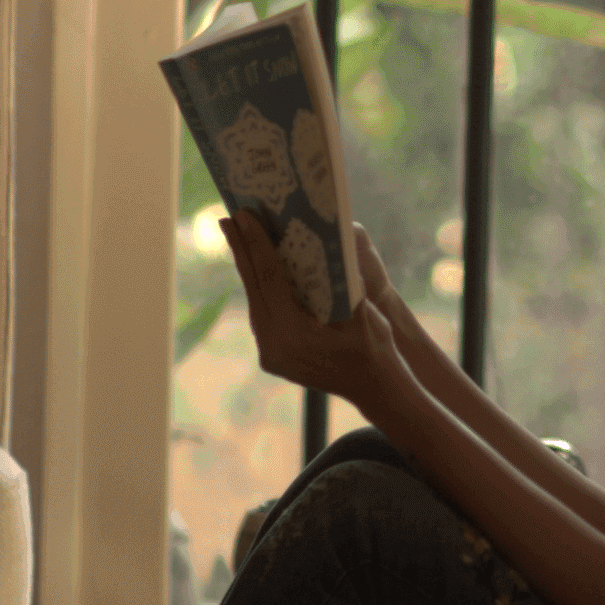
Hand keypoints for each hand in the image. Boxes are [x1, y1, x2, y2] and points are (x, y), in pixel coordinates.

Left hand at [222, 212, 400, 408]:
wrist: (374, 388)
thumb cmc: (375, 345)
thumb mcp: (364, 309)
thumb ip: (345, 281)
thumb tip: (330, 239)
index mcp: (295, 334)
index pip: (270, 280)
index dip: (256, 244)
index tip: (243, 216)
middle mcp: (276, 346)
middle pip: (254, 288)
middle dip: (242, 250)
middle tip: (230, 218)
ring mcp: (271, 355)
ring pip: (254, 302)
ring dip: (248, 269)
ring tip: (239, 238)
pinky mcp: (271, 357)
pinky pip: (261, 315)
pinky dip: (259, 290)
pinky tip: (256, 270)